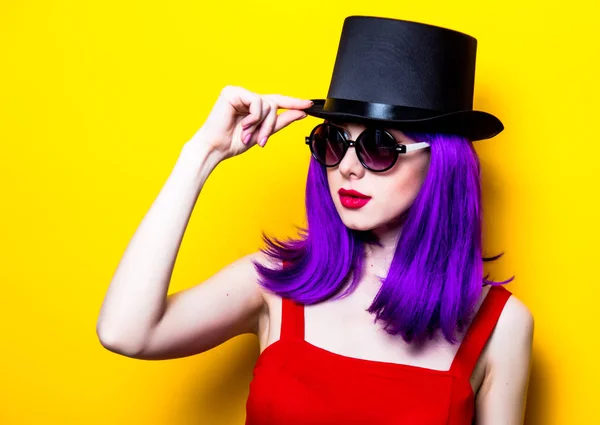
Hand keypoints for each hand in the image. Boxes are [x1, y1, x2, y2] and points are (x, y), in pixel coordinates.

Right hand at [184, 85, 312, 161]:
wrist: (215, 148)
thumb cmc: (233, 142)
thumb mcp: (262, 133)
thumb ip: (280, 122)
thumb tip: (300, 113)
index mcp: (252, 106)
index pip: (277, 101)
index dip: (293, 103)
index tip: (309, 105)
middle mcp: (246, 97)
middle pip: (273, 105)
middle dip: (270, 124)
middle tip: (261, 140)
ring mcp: (239, 93)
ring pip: (267, 104)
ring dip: (261, 123)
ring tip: (248, 134)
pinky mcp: (232, 92)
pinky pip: (256, 102)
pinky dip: (254, 117)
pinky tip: (243, 125)